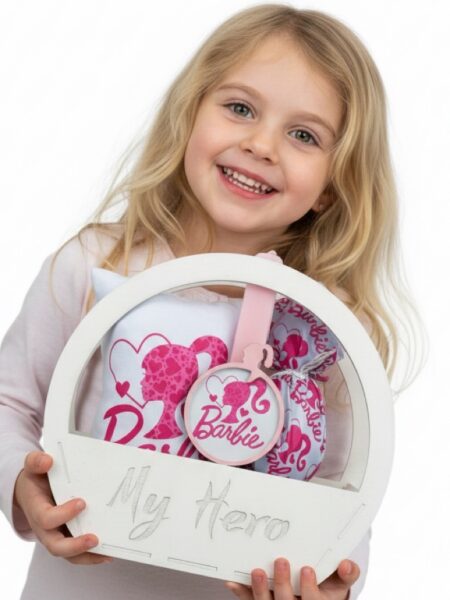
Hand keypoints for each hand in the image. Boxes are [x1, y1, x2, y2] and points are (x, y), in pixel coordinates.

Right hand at [13, 450, 111, 564]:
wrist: (32, 489)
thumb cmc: (36, 478)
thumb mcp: (33, 467)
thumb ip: (37, 462)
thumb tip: (48, 461)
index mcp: (37, 510)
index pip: (47, 518)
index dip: (63, 514)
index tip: (82, 503)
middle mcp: (45, 529)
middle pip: (56, 546)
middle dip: (75, 545)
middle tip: (95, 538)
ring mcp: (56, 536)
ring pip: (69, 555)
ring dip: (88, 556)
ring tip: (108, 553)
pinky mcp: (67, 537)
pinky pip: (77, 553)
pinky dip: (92, 556)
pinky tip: (108, 552)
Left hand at [225, 557, 359, 598]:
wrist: (313, 597)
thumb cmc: (326, 588)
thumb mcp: (339, 584)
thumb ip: (347, 574)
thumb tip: (347, 564)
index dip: (309, 589)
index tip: (307, 568)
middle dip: (283, 585)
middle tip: (281, 561)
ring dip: (260, 590)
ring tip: (257, 571)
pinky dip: (241, 593)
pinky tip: (232, 582)